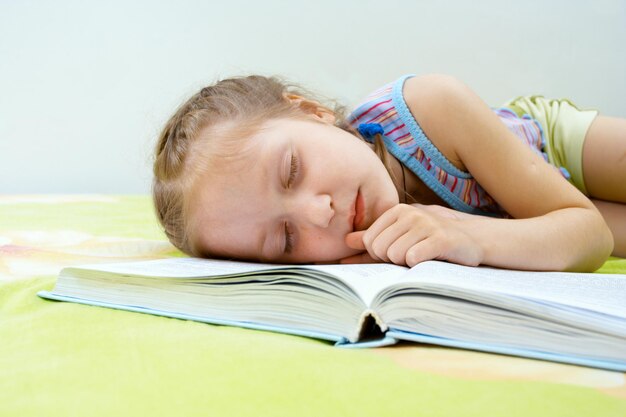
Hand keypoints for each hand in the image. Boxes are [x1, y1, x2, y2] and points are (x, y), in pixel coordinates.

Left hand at [339, 204, 483, 266]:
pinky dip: (418, 265)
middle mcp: (410, 214)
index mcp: (397, 211)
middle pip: (379, 249)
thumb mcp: (401, 235)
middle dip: (392, 260)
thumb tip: (346, 242)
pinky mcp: (440, 239)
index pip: (369, 240)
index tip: (397, 252)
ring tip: (422, 256)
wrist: (471, 240)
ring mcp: (426, 224)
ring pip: (394, 255)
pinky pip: (412, 258)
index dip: (379, 254)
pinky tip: (429, 259)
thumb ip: (372, 239)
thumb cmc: (431, 240)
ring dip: (406, 264)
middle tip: (411, 256)